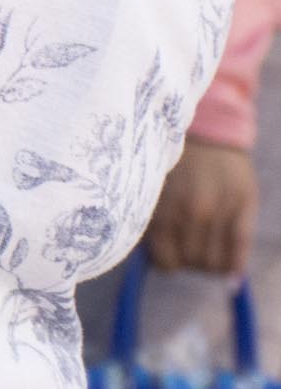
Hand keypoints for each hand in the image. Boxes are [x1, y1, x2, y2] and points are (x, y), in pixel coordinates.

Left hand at [146, 137, 258, 276]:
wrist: (208, 128)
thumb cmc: (172, 160)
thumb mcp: (153, 186)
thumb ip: (152, 220)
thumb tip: (152, 260)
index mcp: (164, 205)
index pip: (166, 261)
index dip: (166, 263)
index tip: (167, 254)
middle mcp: (194, 211)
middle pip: (192, 263)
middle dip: (187, 261)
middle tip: (185, 247)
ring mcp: (222, 210)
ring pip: (215, 263)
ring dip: (208, 263)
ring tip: (203, 247)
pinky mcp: (245, 207)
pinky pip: (240, 251)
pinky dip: (233, 266)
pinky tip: (229, 268)